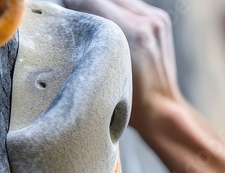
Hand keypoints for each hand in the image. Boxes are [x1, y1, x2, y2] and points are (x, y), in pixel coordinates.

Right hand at [64, 0, 182, 129]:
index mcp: (133, 34)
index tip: (64, 12)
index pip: (92, 1)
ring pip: (119, 0)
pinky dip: (119, 11)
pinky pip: (132, 6)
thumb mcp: (102, 75)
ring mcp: (156, 20)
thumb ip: (90, 44)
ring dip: (104, 6)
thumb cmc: (131, 102)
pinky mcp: (160, 20)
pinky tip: (111, 26)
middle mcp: (146, 22)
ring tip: (93, 23)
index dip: (74, 5)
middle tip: (76, 19)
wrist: (161, 110)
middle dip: (89, 5)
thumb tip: (72, 22)